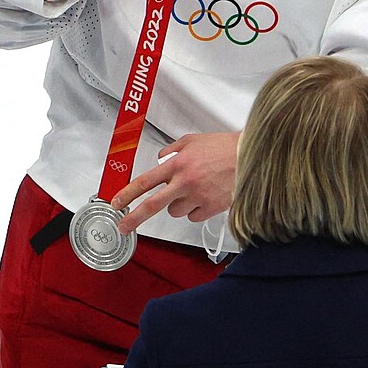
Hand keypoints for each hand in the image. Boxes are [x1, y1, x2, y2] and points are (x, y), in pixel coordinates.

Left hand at [112, 131, 239, 232]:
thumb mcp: (194, 140)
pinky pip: (194, 216)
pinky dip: (195, 210)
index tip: (117, 203)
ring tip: (191, 192)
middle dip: (134, 218)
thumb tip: (161, 158)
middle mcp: (185, 182)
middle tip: (123, 226)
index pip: (145, 181)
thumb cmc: (225, 147)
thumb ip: (174, 148)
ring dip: (177, 204)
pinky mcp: (212, 206)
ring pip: (175, 211)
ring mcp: (199, 196)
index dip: (127, 194)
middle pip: (152, 205)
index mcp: (178, 164)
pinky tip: (204, 198)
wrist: (250, 156)